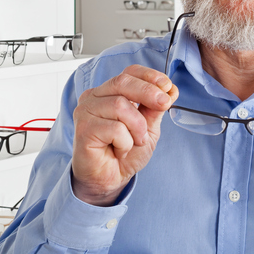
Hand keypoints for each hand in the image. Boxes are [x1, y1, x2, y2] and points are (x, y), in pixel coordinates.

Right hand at [71, 64, 177, 206]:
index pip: (127, 73)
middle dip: (148, 92)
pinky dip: (125, 142)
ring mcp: (85, 111)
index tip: (167, 85)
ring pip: (120, 105)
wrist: (109, 180)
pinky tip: (119, 151)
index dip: (148, 76)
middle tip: (164, 104)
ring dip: (137, 127)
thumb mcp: (147, 128)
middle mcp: (93, 98)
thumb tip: (170, 90)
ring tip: (135, 142)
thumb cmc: (124, 153)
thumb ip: (155, 109)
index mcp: (108, 92)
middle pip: (122, 82)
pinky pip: (115, 128)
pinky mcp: (83, 129)